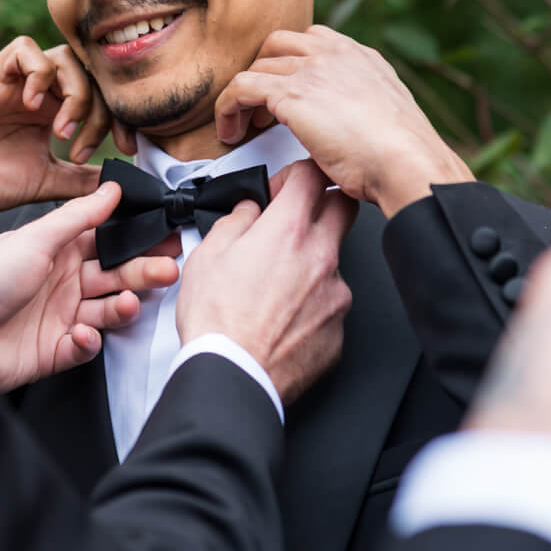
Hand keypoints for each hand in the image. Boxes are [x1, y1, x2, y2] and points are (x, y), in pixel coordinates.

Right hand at [0, 35, 131, 224]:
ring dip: (74, 94)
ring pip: (65, 58)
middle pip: (91, 75)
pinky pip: (25, 49)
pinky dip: (38, 73)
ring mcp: (18, 81)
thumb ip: (81, 179)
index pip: (103, 97)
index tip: (128, 149)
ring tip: (60, 132)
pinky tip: (33, 106)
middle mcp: (42, 92)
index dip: (121, 118)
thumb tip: (121, 183)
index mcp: (57, 112)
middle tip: (83, 148)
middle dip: (100, 111)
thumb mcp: (46, 182)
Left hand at [0, 182, 179, 390]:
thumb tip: (111, 189)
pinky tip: (84, 334)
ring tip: (127, 303)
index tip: (165, 235)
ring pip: (107, 309)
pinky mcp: (56, 350)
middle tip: (166, 269)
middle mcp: (62, 282)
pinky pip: (86, 346)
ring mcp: (60, 316)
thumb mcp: (34, 239)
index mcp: (56, 250)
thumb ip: (77, 216)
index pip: (106, 241)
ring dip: (122, 306)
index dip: (136, 239)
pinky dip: (90, 341)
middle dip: (142, 272)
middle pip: (114, 275)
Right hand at [176, 161, 356, 403]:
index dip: (295, 175)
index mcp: (288, 231)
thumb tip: (249, 212)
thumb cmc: (216, 322)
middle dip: (324, 204)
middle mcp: (321, 256)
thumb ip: (236, 221)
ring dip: (312, 263)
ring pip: (335, 261)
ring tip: (275, 288)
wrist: (233, 376)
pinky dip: (312, 304)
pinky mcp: (339, 328)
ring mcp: (336, 293)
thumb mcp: (207, 255)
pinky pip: (331, 303)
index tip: (283, 189)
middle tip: (296, 220)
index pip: (312, 175)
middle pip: (343, 207)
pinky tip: (283, 317)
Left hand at [212, 26, 470, 214]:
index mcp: (361, 57)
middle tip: (262, 108)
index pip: (313, 40)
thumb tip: (341, 130)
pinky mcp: (290, 94)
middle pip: (278, 45)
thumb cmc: (402, 155)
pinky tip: (232, 132)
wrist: (407, 162)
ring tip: (244, 126)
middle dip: (265, 72)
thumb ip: (359, 109)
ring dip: (245, 95)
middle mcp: (335, 54)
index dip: (292, 65)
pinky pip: (240, 88)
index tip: (286, 94)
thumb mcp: (384, 118)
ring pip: (257, 66)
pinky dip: (228, 108)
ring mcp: (312, 69)